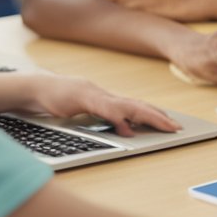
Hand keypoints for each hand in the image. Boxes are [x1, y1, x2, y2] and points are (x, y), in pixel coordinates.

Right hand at [27, 74, 180, 136]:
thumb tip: (127, 129)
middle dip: (160, 117)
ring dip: (148, 116)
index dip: (157, 114)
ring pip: (128, 106)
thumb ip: (108, 118)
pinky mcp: (83, 99)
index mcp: (110, 100)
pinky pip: (104, 109)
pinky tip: (127, 128)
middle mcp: (108, 96)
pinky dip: (117, 118)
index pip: (139, 107)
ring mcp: (97, 96)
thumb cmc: (64, 99)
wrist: (39, 87)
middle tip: (177, 127)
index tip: (173, 124)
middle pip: (140, 106)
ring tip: (164, 125)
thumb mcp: (90, 110)